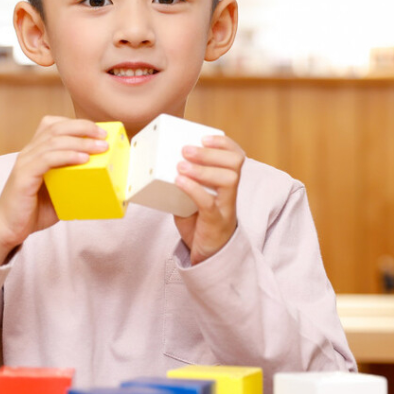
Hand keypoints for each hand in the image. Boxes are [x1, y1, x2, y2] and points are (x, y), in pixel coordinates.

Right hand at [0, 116, 108, 264]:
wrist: (8, 228)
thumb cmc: (33, 210)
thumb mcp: (58, 190)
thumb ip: (72, 179)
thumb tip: (102, 176)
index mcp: (35, 152)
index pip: (52, 124)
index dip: (76, 123)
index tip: (98, 130)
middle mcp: (28, 153)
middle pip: (55, 127)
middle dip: (83, 128)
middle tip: (103, 136)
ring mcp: (25, 163)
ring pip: (54, 141)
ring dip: (81, 142)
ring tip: (100, 148)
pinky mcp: (24, 176)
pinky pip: (47, 159)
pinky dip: (67, 156)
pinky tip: (83, 159)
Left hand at [172, 135, 244, 264]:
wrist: (208, 255)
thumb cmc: (198, 223)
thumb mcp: (189, 198)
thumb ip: (181, 183)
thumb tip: (157, 165)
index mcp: (225, 183)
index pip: (236, 156)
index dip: (224, 143)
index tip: (204, 137)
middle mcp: (230, 193)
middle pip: (235, 164)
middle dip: (210, 153)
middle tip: (186, 150)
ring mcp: (225, 207)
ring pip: (229, 180)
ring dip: (203, 169)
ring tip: (181, 165)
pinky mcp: (216, 222)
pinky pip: (209, 202)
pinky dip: (194, 189)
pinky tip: (179, 182)